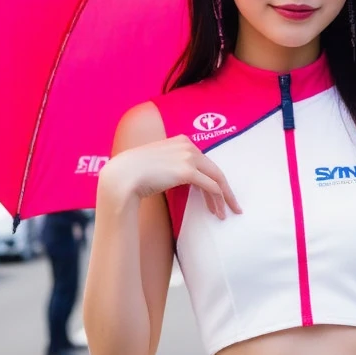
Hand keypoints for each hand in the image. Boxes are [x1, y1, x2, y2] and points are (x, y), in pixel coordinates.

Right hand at [103, 135, 241, 219]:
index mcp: (181, 141)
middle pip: (214, 169)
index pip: (204, 162)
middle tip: (232, 205)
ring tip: (226, 213)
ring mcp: (188, 156)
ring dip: (223, 198)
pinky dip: (218, 200)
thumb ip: (172, 165)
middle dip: (225, 190)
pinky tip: (219, 212)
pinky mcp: (187, 171)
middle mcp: (188, 146)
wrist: (123, 176)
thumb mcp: (157, 163)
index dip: (213, 179)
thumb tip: (181, 179)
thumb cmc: (134, 173)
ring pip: (216, 178)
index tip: (218, 193)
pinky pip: (210, 187)